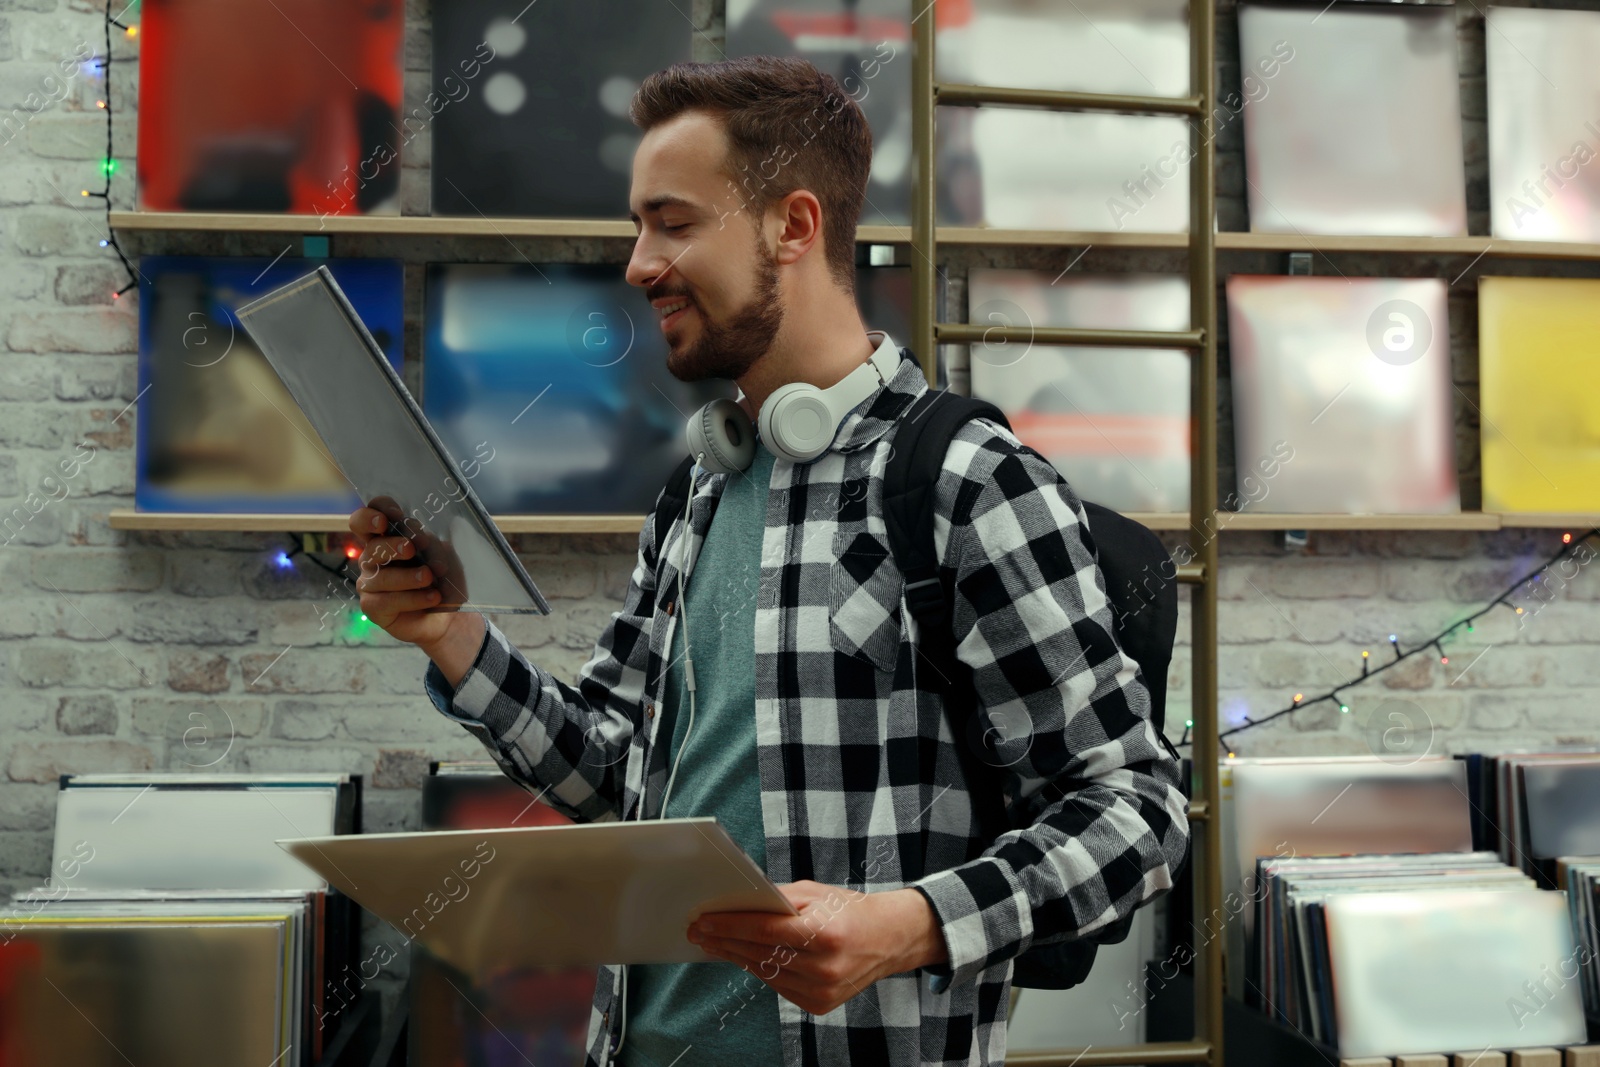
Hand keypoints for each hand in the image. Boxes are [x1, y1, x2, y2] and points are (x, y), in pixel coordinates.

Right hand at [346, 503, 455, 647]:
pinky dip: (412, 598)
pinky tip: (432, 597)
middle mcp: (374, 558)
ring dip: (407, 576)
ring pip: (379, 576)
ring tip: (429, 577)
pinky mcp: (372, 607)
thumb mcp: (445, 559)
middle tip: (411, 549)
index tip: (390, 517)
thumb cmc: (443, 581)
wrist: (448, 617)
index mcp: (388, 538)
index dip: (373, 514)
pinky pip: (385, 601)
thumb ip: (432, 546)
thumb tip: (422, 538)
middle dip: (391, 545)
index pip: (369, 518)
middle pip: (371, 546)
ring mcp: (370, 583)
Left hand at [687, 881, 948, 1015]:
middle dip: (724, 941)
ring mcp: (822, 991)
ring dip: (736, 957)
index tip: (703, 922)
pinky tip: (742, 956)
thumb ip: (777, 900)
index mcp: (825, 933)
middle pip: (760, 953)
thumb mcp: (816, 894)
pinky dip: (759, 969)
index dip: (729, 926)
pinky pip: (778, 985)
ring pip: (765, 973)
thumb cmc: (850, 910)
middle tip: (699, 932)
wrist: (889, 940)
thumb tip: (737, 903)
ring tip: (714, 943)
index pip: (765, 930)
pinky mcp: (819, 1006)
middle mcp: (824, 967)